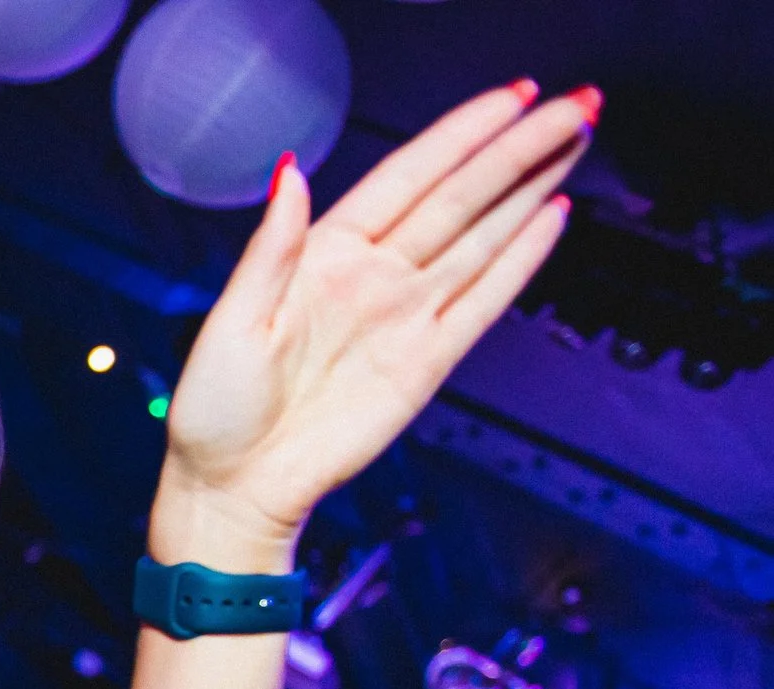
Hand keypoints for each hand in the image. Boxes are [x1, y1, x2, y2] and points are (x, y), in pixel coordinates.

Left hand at [160, 83, 594, 552]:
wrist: (235, 488)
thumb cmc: (214, 412)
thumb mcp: (231, 322)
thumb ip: (270, 249)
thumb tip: (289, 172)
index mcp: (323, 257)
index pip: (407, 178)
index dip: (461, 134)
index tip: (513, 97)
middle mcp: (372, 279)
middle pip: (460, 198)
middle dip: (519, 149)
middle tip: (576, 103)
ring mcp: (403, 318)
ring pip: (482, 239)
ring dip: (530, 190)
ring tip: (577, 139)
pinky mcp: (425, 363)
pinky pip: (482, 301)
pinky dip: (519, 261)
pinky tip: (551, 218)